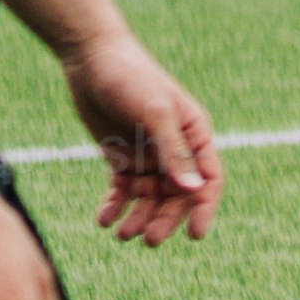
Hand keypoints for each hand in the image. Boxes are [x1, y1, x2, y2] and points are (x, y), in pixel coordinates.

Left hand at [64, 35, 224, 246]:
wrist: (91, 59)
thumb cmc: (131, 77)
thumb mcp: (154, 112)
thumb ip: (173, 150)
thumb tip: (192, 189)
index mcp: (194, 136)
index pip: (208, 179)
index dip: (204, 208)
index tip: (196, 235)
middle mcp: (175, 150)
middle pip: (177, 196)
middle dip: (165, 219)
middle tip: (149, 240)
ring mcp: (148, 156)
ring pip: (149, 199)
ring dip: (139, 218)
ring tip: (121, 234)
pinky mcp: (122, 159)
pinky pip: (123, 191)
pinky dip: (116, 207)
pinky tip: (104, 219)